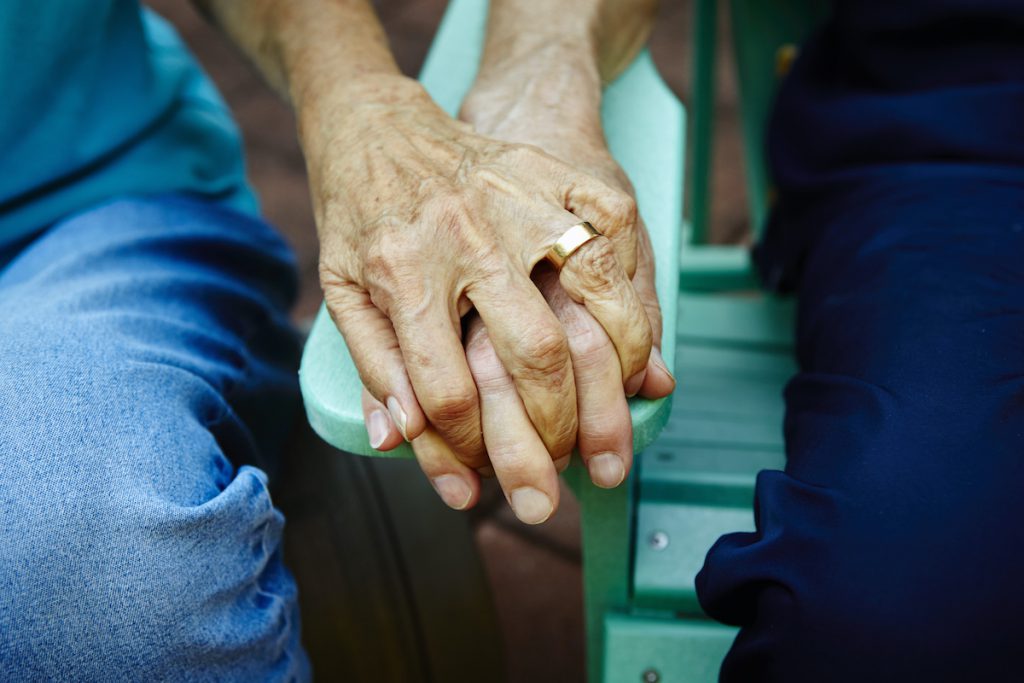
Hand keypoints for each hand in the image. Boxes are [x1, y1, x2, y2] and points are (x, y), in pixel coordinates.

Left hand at [360, 118, 674, 523]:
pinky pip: (617, 243)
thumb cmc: (357, 218)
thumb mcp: (341, 292)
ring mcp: (519, 201)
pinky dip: (634, 303)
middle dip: (554, 429)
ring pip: (593, 295)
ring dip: (614, 373)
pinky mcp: (554, 177)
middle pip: (532, 352)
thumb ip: (373, 367)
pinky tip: (631, 351)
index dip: (465, 448)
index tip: (476, 473)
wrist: (378, 122)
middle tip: (559, 472)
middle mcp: (466, 235)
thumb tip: (400, 441)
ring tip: (614, 424)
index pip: (445, 388)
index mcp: (403, 271)